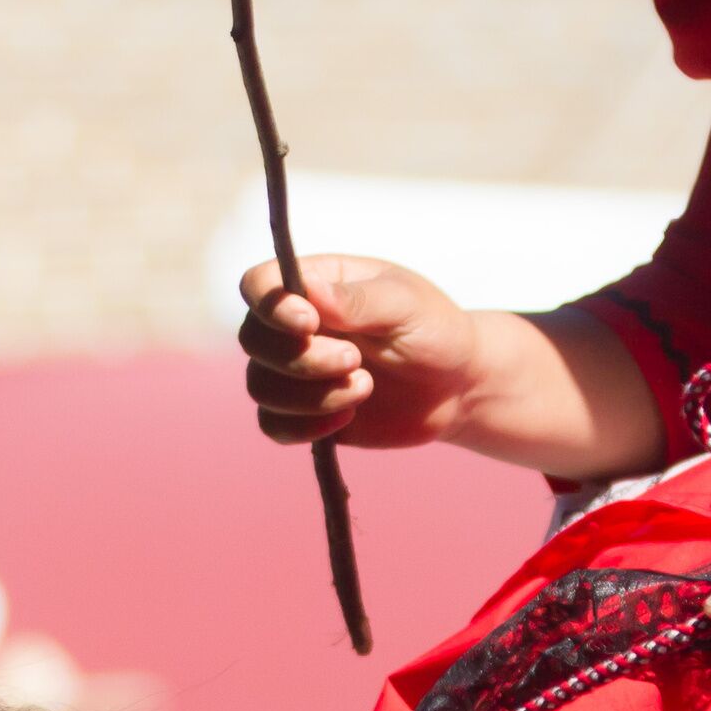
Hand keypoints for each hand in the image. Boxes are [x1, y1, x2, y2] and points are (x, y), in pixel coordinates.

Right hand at [237, 256, 486, 449]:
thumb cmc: (434, 331)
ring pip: (261, 387)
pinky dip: (305, 426)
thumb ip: (357, 299)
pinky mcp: (304, 414)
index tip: (309, 323)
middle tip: (356, 361)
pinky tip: (347, 417)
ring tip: (364, 387)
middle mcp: (294, 326)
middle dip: (302, 358)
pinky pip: (273, 425)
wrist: (457, 386)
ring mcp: (295, 371)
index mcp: (315, 284)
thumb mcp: (405, 305)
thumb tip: (307, 291)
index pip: (259, 285)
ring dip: (310, 395)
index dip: (270, 306)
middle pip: (253, 340)